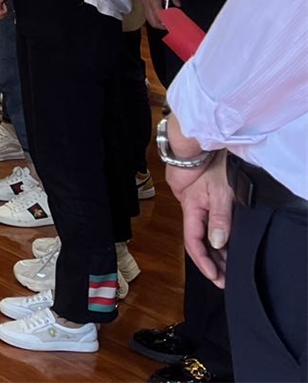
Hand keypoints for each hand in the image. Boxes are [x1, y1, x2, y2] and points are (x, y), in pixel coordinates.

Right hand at [142, 0, 179, 29]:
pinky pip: (146, 13)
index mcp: (153, 0)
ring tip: (164, 20)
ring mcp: (142, 3)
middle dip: (160, 26)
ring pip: (148, 18)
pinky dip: (152, 16)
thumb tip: (178, 4)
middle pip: (152, 21)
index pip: (159, 16)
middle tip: (168, 26)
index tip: (171, 24)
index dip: (165, 22)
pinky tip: (158, 12)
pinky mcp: (141, 2)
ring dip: (156, 21)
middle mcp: (146, 3)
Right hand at [168, 150, 231, 287]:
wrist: (199, 141)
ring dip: (214, 251)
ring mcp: (195, 203)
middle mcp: (190, 208)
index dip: (204, 262)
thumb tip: (218, 244)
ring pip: (202, 233)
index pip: (194, 242)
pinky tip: (225, 244)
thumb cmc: (210, 164)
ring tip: (229, 266)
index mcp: (191, 209)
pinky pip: (206, 223)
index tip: (216, 278)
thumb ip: (219, 218)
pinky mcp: (201, 197)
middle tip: (226, 278)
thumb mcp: (220, 192)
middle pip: (198, 241)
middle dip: (211, 262)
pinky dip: (215, 237)